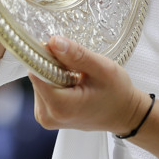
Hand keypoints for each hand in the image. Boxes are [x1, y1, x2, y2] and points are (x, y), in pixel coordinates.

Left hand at [29, 36, 151, 136]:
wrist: (123, 114)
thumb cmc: (117, 94)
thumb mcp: (102, 69)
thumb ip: (77, 55)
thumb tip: (53, 41)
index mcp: (60, 106)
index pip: (36, 72)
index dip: (46, 56)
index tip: (61, 50)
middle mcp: (47, 115)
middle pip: (37, 76)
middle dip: (53, 65)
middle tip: (76, 67)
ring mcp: (45, 117)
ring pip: (39, 80)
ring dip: (54, 72)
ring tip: (77, 77)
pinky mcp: (46, 114)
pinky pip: (43, 88)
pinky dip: (55, 81)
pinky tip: (73, 83)